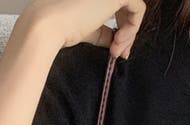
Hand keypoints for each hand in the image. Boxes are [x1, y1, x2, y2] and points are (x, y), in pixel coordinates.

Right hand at [25, 0, 145, 56]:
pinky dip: (133, 28)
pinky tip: (119, 41)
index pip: (116, 7)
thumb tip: (115, 42)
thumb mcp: (89, 28)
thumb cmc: (62, 26)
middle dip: (127, 33)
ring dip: (129, 34)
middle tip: (119, 52)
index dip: (121, 28)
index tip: (115, 49)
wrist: (51, 24)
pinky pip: (138, 9)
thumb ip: (104, 32)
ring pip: (133, 8)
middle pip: (126, 7)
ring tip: (117, 49)